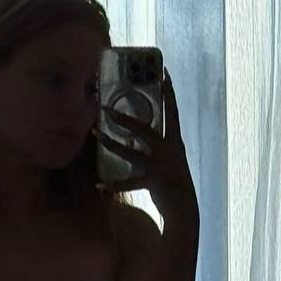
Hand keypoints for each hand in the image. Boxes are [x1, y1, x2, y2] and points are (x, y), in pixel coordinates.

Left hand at [92, 72, 197, 227]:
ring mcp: (161, 167)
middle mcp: (169, 150)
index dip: (169, 92)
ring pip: (131, 153)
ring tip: (94, 133)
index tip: (164, 73)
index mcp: (175, 142)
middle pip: (144, 129)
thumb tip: (138, 139)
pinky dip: (113, 185)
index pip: (172, 111)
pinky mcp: (154, 183)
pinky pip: (129, 183)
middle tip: (105, 109)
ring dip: (111, 143)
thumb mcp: (171, 159)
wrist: (186, 208)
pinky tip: (98, 185)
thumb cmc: (176, 182)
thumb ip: (158, 147)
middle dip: (124, 119)